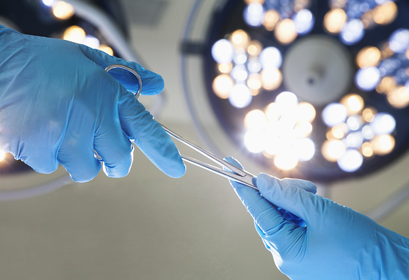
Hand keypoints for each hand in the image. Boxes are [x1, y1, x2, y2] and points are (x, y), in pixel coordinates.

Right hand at [0, 26, 184, 181]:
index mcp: (109, 94)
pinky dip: (52, 155)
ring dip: (82, 157)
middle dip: (116, 160)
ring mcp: (66, 136)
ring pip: (88, 169)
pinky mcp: (40, 150)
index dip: (164, 152)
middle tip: (103, 147)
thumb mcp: (90, 61)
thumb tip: (155, 85)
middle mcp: (92, 117)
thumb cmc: (46, 63)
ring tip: (65, 131)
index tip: (177, 169)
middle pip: (119, 161)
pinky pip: (55, 167)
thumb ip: (126, 75)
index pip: (145, 129)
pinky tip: (42, 132)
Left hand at [225, 157, 408, 279]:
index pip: (258, 211)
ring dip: (295, 201)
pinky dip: (301, 212)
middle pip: (270, 213)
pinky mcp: (306, 252)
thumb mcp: (321, 212)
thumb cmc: (360, 245)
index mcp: (286, 250)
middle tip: (304, 187)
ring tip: (317, 198)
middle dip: (282, 194)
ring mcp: (297, 255)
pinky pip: (294, 226)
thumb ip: (287, 196)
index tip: (230, 168)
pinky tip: (316, 207)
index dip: (244, 188)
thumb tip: (261, 182)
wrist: (390, 268)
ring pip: (282, 217)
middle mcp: (286, 255)